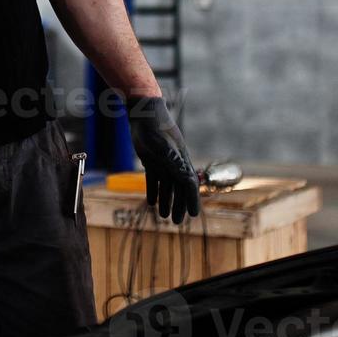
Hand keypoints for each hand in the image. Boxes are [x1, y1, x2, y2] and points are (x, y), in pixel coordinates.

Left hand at [126, 95, 200, 224]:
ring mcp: (162, 161)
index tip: (193, 215)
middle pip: (178, 189)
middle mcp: (174, 163)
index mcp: (182, 161)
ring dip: (165, 201)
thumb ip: (177, 166)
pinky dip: (153, 191)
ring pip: (165, 186)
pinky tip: (152, 202)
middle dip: (177, 205)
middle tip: (175, 222)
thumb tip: (189, 184)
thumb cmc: (157, 130)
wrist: (144, 114)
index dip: (192, 201)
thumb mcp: (167, 150)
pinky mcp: (150, 159)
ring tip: (163, 216)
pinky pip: (153, 179)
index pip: (190, 186)